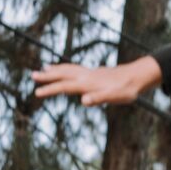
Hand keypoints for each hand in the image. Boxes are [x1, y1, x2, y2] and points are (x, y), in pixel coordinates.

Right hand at [31, 55, 161, 106]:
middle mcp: (86, 76)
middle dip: (48, 76)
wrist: (137, 76)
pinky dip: (66, 68)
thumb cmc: (126, 90)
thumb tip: (84, 101)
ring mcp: (90, 73)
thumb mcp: (114, 97)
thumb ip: (99, 98)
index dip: (50, 89)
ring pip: (68, 69)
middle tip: (32, 75)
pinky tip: (65, 71)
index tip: (36, 93)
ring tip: (43, 68)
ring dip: (55, 69)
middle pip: (63, 74)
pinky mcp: (94, 73)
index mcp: (87, 83)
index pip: (64, 86)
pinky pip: (75, 69)